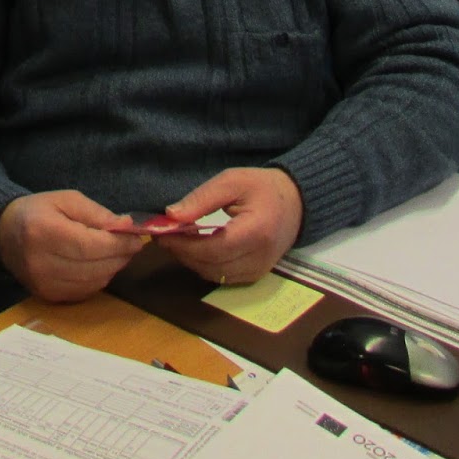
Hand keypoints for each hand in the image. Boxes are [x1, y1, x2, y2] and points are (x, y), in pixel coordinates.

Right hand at [0, 190, 145, 302]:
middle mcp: (41, 262)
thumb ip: (97, 213)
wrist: (4, 234)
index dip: (118, 244)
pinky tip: (99, 265)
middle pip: (94, 267)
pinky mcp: (47, 296)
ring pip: (93, 283)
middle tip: (132, 244)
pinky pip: (84, 292)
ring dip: (111, 269)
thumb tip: (126, 226)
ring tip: (116, 252)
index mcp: (43, 231)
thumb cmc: (38, 211)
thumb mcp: (66, 200)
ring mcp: (43, 284)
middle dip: (119, 256)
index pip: (90, 245)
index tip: (136, 237)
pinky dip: (98, 279)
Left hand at [157, 168, 303, 286]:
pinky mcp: (256, 275)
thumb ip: (201, 199)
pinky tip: (196, 248)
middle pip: (212, 265)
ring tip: (177, 240)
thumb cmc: (262, 187)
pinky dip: (206, 266)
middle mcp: (260, 257)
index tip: (163, 232)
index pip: (214, 248)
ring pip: (215, 275)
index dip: (185, 244)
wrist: (296, 203)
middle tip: (164, 235)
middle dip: (183, 253)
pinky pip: (224, 277)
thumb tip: (171, 215)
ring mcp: (259, 270)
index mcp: (256, 231)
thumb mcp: (231, 181)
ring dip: (192, 261)